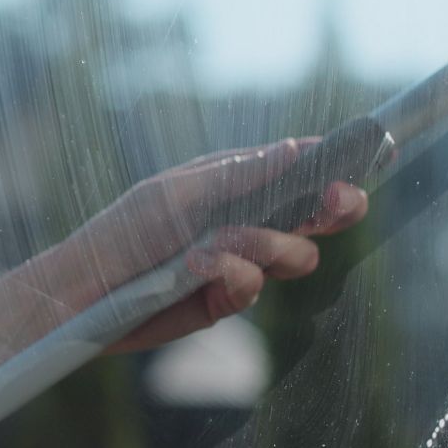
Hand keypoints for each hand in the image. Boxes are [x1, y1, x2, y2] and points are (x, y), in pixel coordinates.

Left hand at [38, 138, 367, 353]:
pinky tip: (201, 270)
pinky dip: (233, 275)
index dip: (332, 166)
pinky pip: (255, 285)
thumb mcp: (180, 193)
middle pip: (315, 216)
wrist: (84, 294)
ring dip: (266, 246)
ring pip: (295, 255)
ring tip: (218, 245)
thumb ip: (241, 176)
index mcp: (236, 184)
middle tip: (336, 202)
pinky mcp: (227, 299)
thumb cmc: (124, 231)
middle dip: (333, 207)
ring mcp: (241, 263)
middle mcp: (246, 222)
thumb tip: (295, 148)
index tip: (363, 158)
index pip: (297, 170)